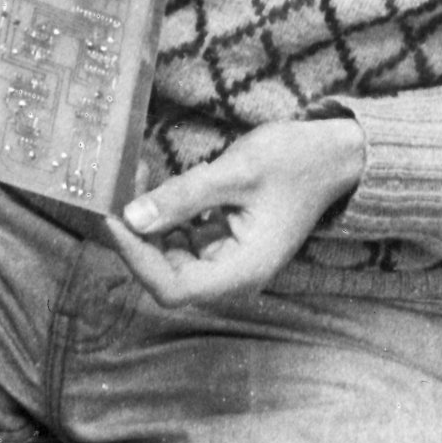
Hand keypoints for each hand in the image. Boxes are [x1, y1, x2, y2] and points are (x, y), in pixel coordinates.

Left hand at [104, 117, 364, 312]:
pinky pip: (184, 237)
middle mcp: (233, 275)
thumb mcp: (237, 172)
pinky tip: (156, 181)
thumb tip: (132, 217)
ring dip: (147, 222)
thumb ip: (184, 197)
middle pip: (166, 274)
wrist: (332, 155)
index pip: (172, 287)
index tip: (109, 217)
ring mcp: (229, 259)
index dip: (135, 258)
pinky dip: (165, 214)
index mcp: (243, 271)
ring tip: (131, 176)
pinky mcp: (225, 241)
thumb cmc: (293, 162)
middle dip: (135, 236)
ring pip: (170, 254)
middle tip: (111, 189)